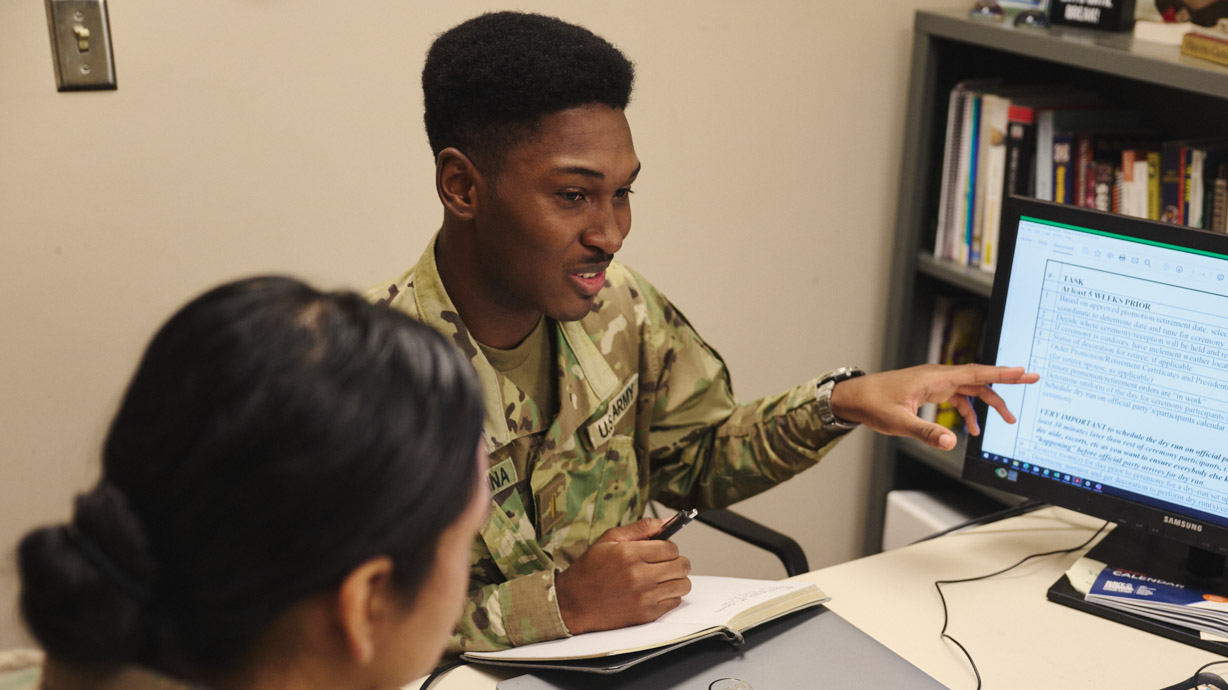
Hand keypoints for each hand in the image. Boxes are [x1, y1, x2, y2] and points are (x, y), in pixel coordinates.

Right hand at [555, 518, 691, 634]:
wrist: (573, 603)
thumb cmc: (589, 570)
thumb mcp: (608, 540)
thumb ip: (640, 528)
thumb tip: (665, 522)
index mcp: (629, 554)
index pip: (671, 547)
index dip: (668, 547)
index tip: (661, 550)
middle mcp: (638, 576)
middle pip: (682, 565)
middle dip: (676, 562)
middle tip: (664, 563)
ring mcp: (644, 597)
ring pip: (683, 585)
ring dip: (676, 579)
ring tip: (662, 578)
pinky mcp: (646, 614)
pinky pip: (675, 602)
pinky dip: (670, 596)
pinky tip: (655, 592)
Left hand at [828, 364, 1038, 449]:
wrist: (855, 397)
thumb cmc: (873, 403)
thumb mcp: (900, 422)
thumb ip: (927, 433)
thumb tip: (952, 443)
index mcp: (934, 378)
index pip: (975, 372)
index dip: (1002, 373)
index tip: (1024, 371)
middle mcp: (938, 377)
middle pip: (979, 379)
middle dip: (1006, 383)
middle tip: (1032, 381)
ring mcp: (936, 383)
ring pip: (971, 389)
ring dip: (989, 403)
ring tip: (1007, 420)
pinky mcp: (931, 391)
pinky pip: (958, 398)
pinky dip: (969, 412)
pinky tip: (974, 430)